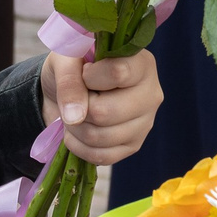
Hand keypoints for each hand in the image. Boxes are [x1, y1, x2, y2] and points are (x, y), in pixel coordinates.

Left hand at [39, 50, 163, 164]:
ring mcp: (145, 124)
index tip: (83, 73)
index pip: (118, 72)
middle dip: (78, 108)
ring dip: (75, 128)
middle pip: (106, 112)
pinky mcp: (133, 146)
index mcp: (141, 64)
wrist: (70, 91)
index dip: (90, 77)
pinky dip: (79, 146)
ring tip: (73, 114)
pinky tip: (76, 132)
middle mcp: (151, 94)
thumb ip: (69, 80)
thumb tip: (75, 116)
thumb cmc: (74, 68)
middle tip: (73, 99)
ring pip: (101, 136)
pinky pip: (101, 156)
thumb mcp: (65, 60)